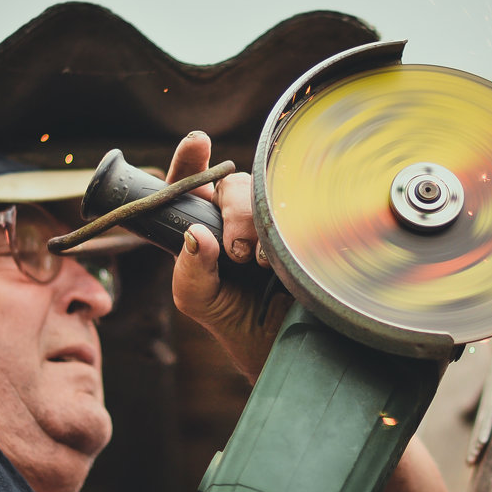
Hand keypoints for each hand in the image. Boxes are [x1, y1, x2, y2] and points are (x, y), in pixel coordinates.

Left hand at [166, 132, 288, 382]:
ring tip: (262, 263)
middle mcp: (237, 219)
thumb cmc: (236, 322)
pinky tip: (284, 253)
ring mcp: (272, 220)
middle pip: (229, 182)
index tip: (198, 144)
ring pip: (262, 190)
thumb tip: (197, 235)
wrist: (285, 347)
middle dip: (229, 205)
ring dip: (256, 221)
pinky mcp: (303, 227)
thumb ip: (188, 271)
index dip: (191, 161)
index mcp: (203, 228)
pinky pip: (297, 204)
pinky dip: (286, 224)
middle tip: (236, 250)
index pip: (191, 185)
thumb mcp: (198, 300)